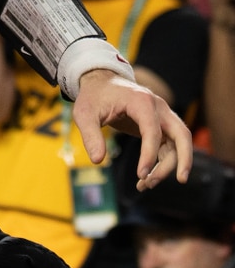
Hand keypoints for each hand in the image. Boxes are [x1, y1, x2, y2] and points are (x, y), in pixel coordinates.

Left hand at [72, 69, 192, 190]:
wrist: (101, 82)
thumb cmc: (93, 97)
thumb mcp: (84, 114)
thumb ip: (91, 136)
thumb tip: (97, 161)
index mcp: (140, 101)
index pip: (153, 131)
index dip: (149, 154)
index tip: (141, 175)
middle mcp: (158, 107)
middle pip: (182, 134)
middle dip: (184, 158)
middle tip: (181, 181)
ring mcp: (161, 116)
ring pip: (178, 143)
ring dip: (169, 165)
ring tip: (146, 185)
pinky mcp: (159, 125)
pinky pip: (168, 146)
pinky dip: (161, 163)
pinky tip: (145, 178)